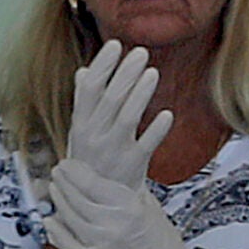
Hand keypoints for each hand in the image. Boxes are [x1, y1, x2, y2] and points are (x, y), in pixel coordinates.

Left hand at [46, 158, 225, 248]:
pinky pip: (67, 244)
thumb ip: (128, 192)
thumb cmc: (164, 245)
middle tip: (56, 173)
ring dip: (59, 201)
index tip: (67, 165)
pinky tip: (50, 221)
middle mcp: (115, 224)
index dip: (75, 172)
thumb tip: (108, 177)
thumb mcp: (151, 209)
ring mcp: (103, 245)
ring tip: (54, 190)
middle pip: (78, 198)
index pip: (93, 183)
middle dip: (63, 182)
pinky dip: (56, 231)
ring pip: (70, 218)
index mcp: (131, 207)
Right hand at [67, 40, 173, 188]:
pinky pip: (146, 146)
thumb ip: (84, 101)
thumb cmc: (91, 160)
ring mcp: (114, 152)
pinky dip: (156, 131)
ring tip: (153, 72)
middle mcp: (95, 136)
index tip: (115, 44)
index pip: (89, 90)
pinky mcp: (133, 166)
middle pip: (110, 100)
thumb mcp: (81, 131)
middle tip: (141, 52)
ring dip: (140, 95)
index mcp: (81, 124)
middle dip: (125, 74)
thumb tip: (84, 71)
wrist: (98, 203)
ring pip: (127, 119)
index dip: (102, 67)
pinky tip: (167, 114)